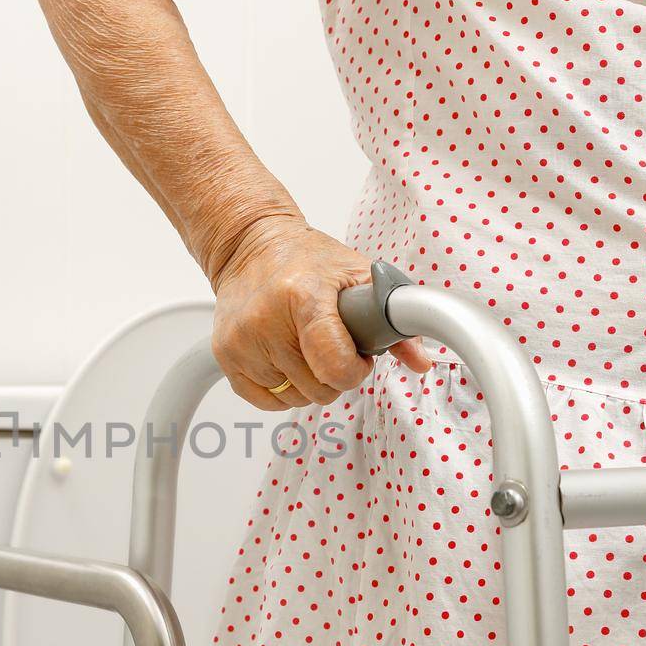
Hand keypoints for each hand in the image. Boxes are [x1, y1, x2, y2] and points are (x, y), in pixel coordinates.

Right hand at [210, 216, 430, 410]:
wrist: (249, 245)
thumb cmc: (305, 259)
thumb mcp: (356, 274)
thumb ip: (394, 320)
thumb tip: (421, 361)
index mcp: (302, 296)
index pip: (333, 364)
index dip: (354, 371)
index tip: (358, 359)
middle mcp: (265, 320)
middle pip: (317, 388)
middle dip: (334, 376)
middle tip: (332, 346)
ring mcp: (241, 341)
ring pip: (293, 398)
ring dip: (307, 383)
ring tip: (306, 348)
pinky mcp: (224, 355)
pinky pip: (265, 401)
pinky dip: (281, 390)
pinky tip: (285, 360)